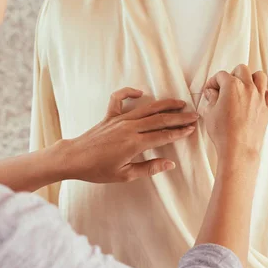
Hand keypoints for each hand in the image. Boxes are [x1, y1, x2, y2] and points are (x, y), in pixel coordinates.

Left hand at [61, 88, 198, 182]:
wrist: (74, 158)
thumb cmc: (97, 170)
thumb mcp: (125, 175)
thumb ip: (149, 168)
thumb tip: (170, 164)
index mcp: (134, 143)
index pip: (163, 135)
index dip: (179, 132)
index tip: (191, 129)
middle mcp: (129, 128)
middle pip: (159, 119)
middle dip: (179, 117)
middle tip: (194, 115)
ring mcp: (119, 119)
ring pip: (146, 108)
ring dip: (164, 104)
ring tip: (180, 102)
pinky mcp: (109, 116)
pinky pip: (119, 99)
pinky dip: (129, 92)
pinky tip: (141, 93)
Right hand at [203, 65, 267, 162]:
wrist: (238, 149)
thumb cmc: (222, 132)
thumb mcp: (210, 113)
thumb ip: (211, 99)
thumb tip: (212, 93)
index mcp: (232, 86)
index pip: (221, 75)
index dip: (213, 81)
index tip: (210, 90)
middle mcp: (248, 87)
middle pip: (242, 70)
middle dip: (232, 75)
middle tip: (226, 87)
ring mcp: (260, 97)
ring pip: (260, 76)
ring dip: (251, 79)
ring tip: (243, 89)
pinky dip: (266, 94)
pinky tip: (257, 100)